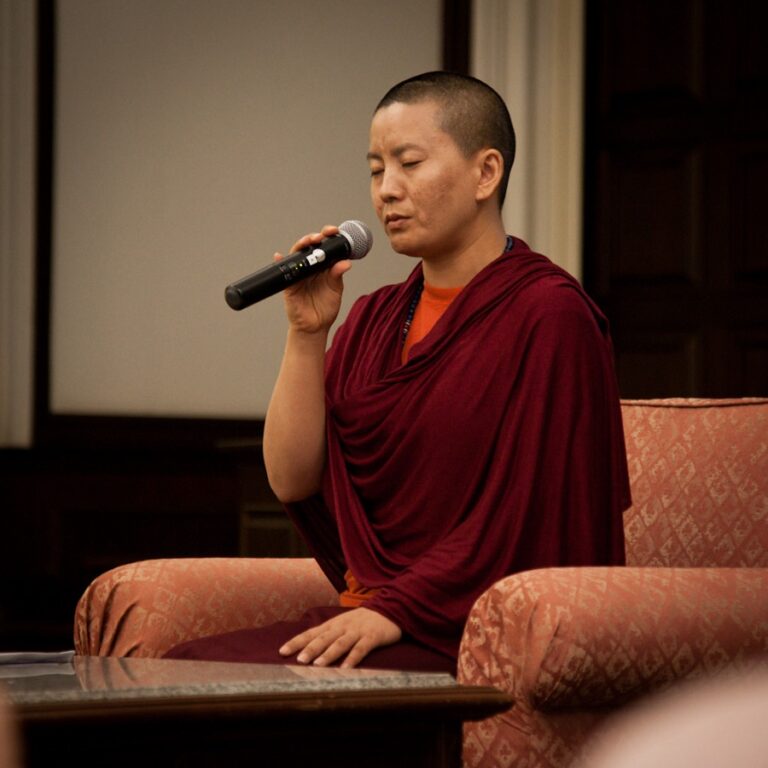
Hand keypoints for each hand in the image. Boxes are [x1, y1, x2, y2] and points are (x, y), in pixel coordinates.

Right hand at [278, 225, 351, 334]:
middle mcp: (310, 267)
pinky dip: (280, 262)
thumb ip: (338, 275)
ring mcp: (299, 274)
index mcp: (323, 267)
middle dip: (315, 237)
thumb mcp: (335, 290)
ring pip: (297, 255)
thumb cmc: (325, 308)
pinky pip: (284, 271)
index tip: (335, 231)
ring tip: (308, 241)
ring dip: (301, 245)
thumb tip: (346, 262)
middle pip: (310, 247)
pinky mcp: (289, 284)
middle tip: (322, 235)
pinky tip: (279, 256)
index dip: (328, 237)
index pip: (325, 247)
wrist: (315, 327)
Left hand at [278, 608, 401, 668]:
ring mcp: (358, 631)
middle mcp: (343, 626)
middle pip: (324, 637)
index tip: (282, 651)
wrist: (391, 608)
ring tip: (318, 665)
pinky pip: (362, 648)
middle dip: (311, 648)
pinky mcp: (373, 636)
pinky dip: (353, 658)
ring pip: (341, 643)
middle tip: (299, 660)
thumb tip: (308, 648)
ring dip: (329, 654)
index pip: (312, 632)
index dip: (297, 641)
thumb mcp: (344, 624)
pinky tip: (346, 668)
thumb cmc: (363, 620)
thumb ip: (329, 634)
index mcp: (334, 624)